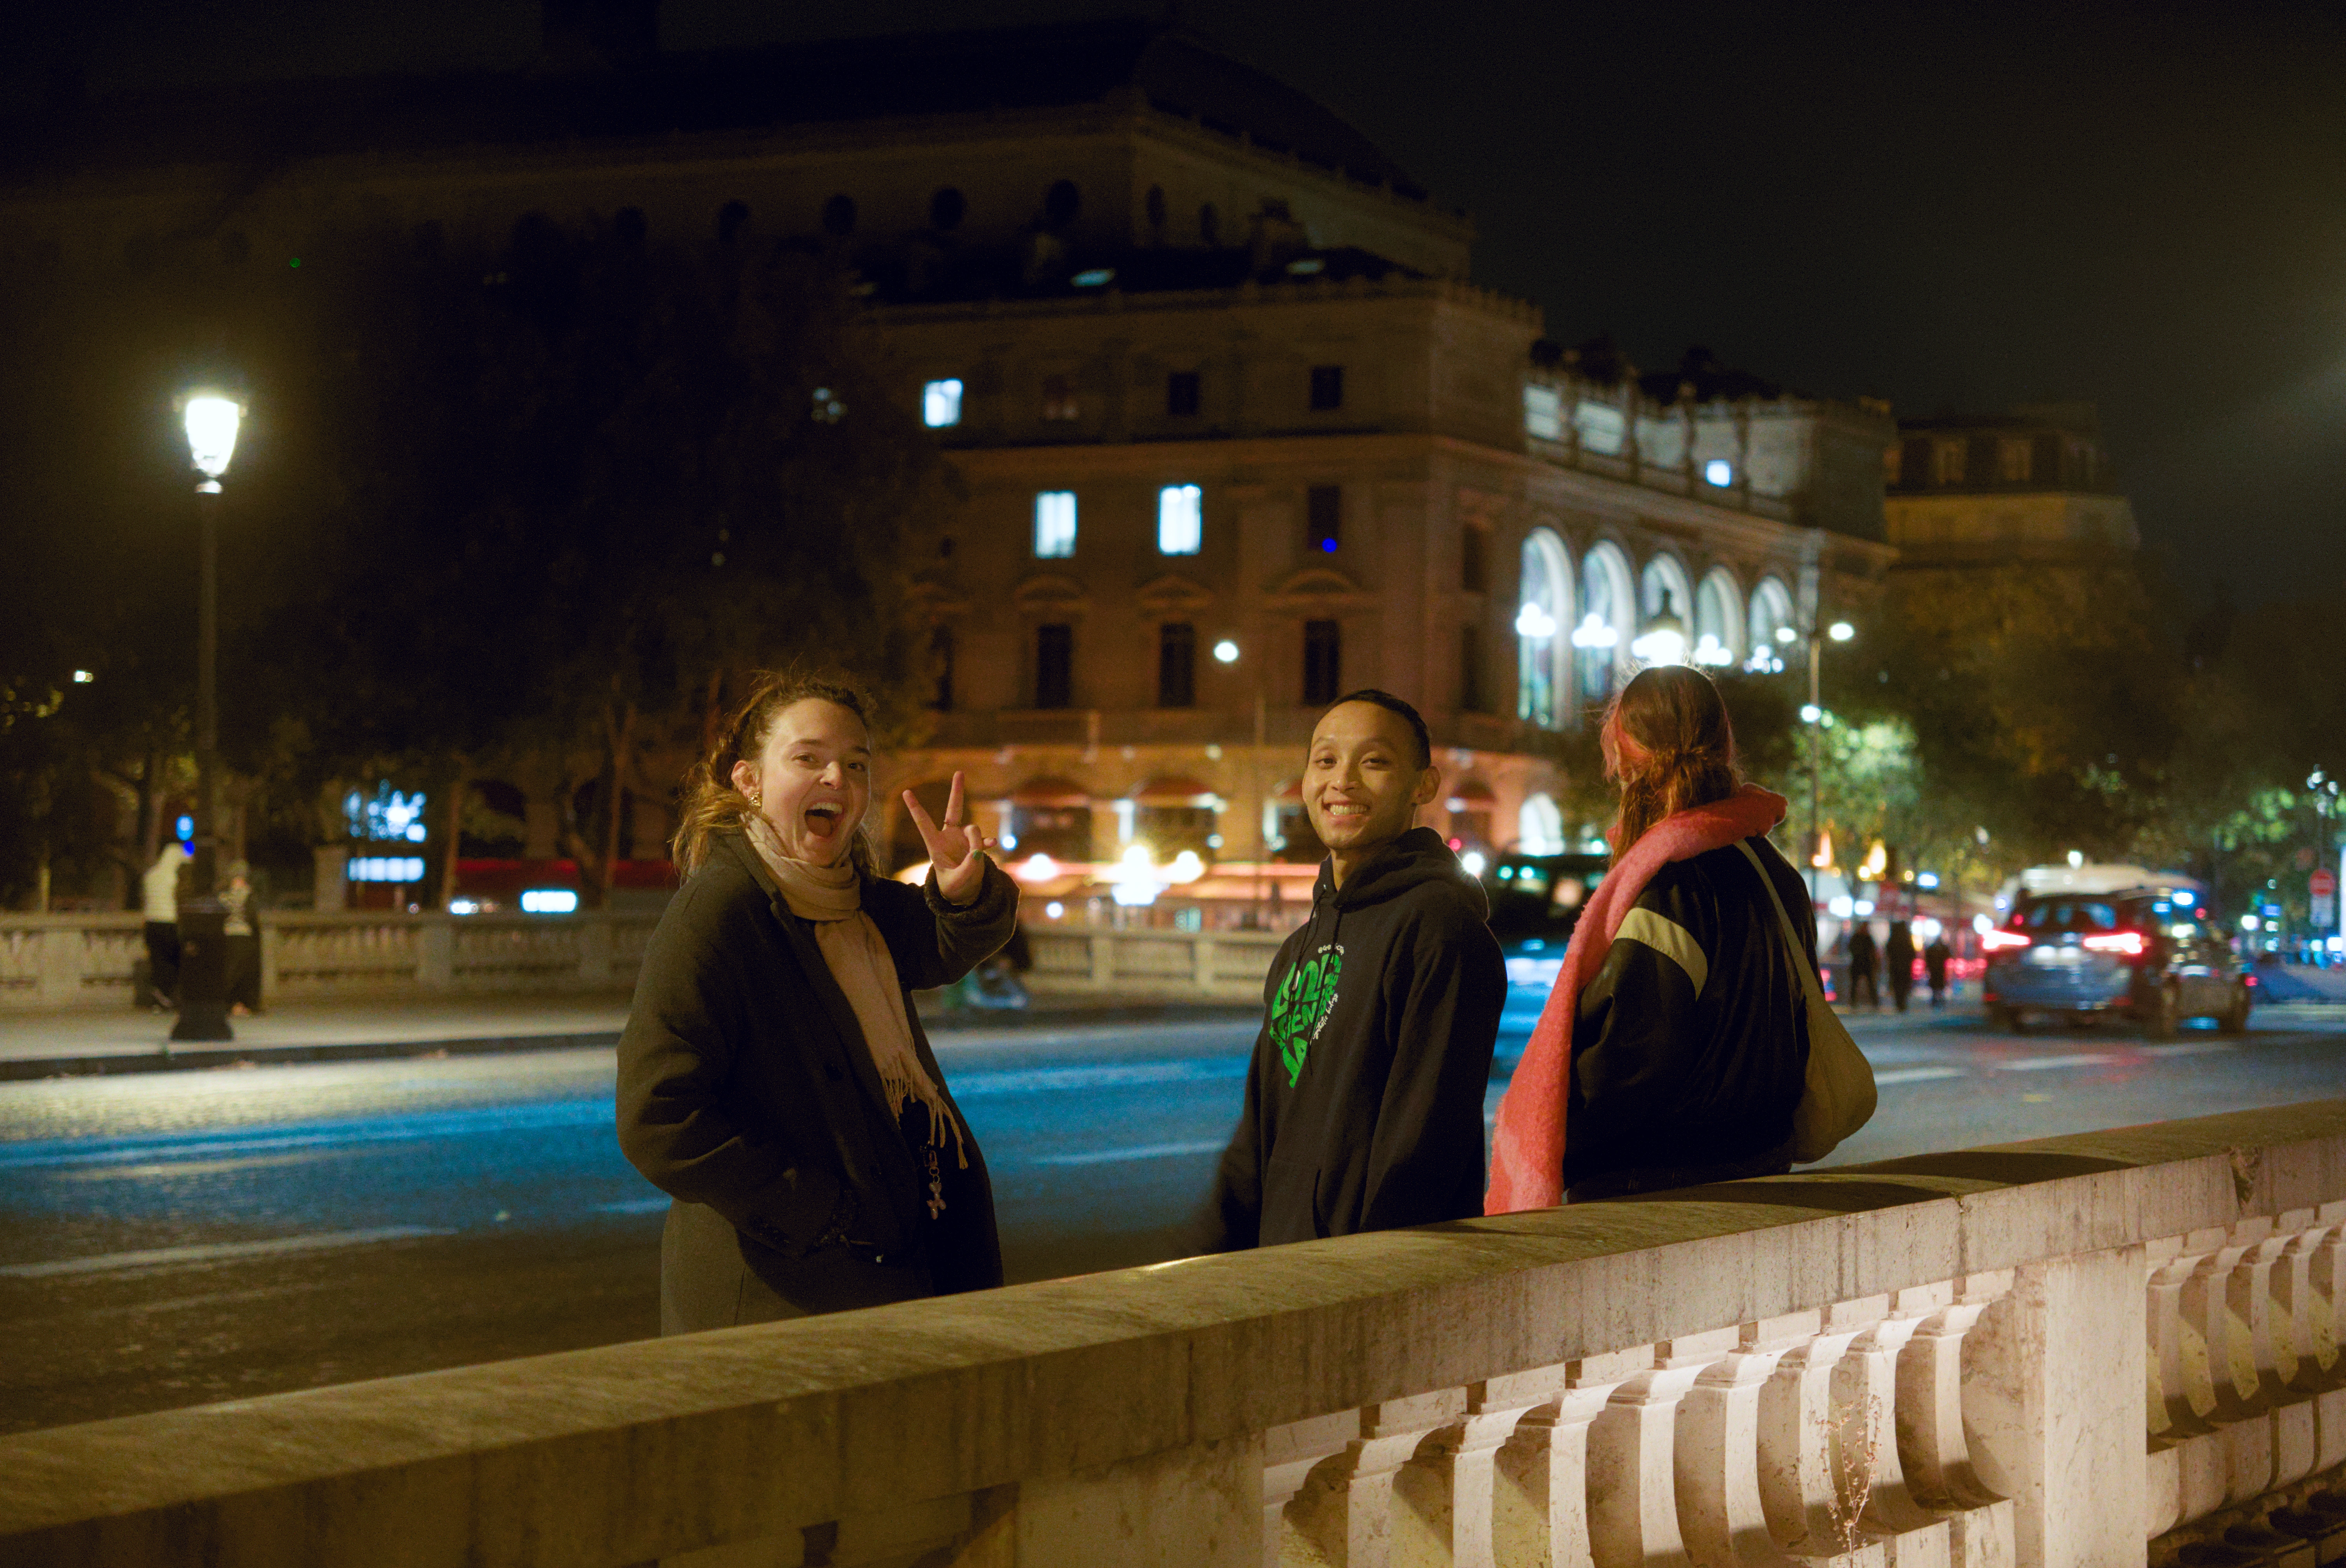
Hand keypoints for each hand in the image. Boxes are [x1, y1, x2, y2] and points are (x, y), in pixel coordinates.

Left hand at [903, 771, 994, 905]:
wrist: (963, 895)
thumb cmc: (955, 888)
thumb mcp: (961, 878)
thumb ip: (971, 860)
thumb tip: (981, 837)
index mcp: (935, 846)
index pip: (923, 823)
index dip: (915, 808)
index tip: (906, 792)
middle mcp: (948, 838)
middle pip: (953, 810)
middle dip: (957, 792)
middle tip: (959, 772)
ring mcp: (962, 840)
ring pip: (973, 829)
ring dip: (976, 840)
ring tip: (975, 857)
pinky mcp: (975, 846)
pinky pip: (983, 839)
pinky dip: (987, 842)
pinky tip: (991, 845)